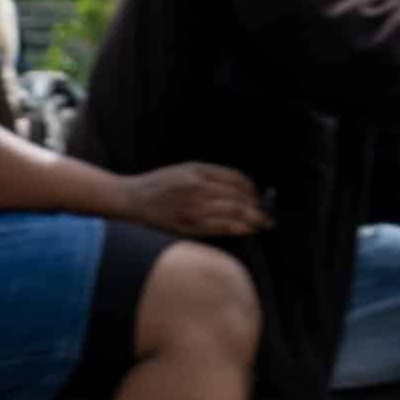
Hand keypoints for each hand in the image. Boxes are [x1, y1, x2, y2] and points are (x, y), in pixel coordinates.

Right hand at [114, 162, 268, 239]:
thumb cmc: (160, 185)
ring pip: (233, 212)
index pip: (236, 179)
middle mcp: (198, 187)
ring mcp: (194, 207)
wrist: (132, 200)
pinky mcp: (189, 225)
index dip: (252, 189)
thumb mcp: (184, 169)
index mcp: (198, 171)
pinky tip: (247, 230)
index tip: (259, 196)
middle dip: (257, 207)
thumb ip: (211, 175)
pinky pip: (220, 227)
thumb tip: (241, 187)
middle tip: (267, 215)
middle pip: (239, 197)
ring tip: (262, 224)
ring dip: (252, 219)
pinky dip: (237, 228)